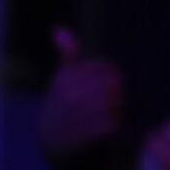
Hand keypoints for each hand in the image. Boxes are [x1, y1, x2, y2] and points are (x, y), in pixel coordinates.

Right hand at [36, 28, 124, 158]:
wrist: (49, 139)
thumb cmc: (62, 102)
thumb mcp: (63, 77)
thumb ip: (68, 55)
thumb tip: (58, 30)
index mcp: (67, 79)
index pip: (106, 70)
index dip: (114, 75)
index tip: (112, 82)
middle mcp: (68, 97)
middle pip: (113, 87)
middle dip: (119, 92)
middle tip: (118, 98)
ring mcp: (73, 118)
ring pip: (112, 106)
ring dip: (119, 109)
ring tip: (116, 111)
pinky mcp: (79, 137)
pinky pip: (107, 126)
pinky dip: (114, 125)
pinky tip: (113, 125)